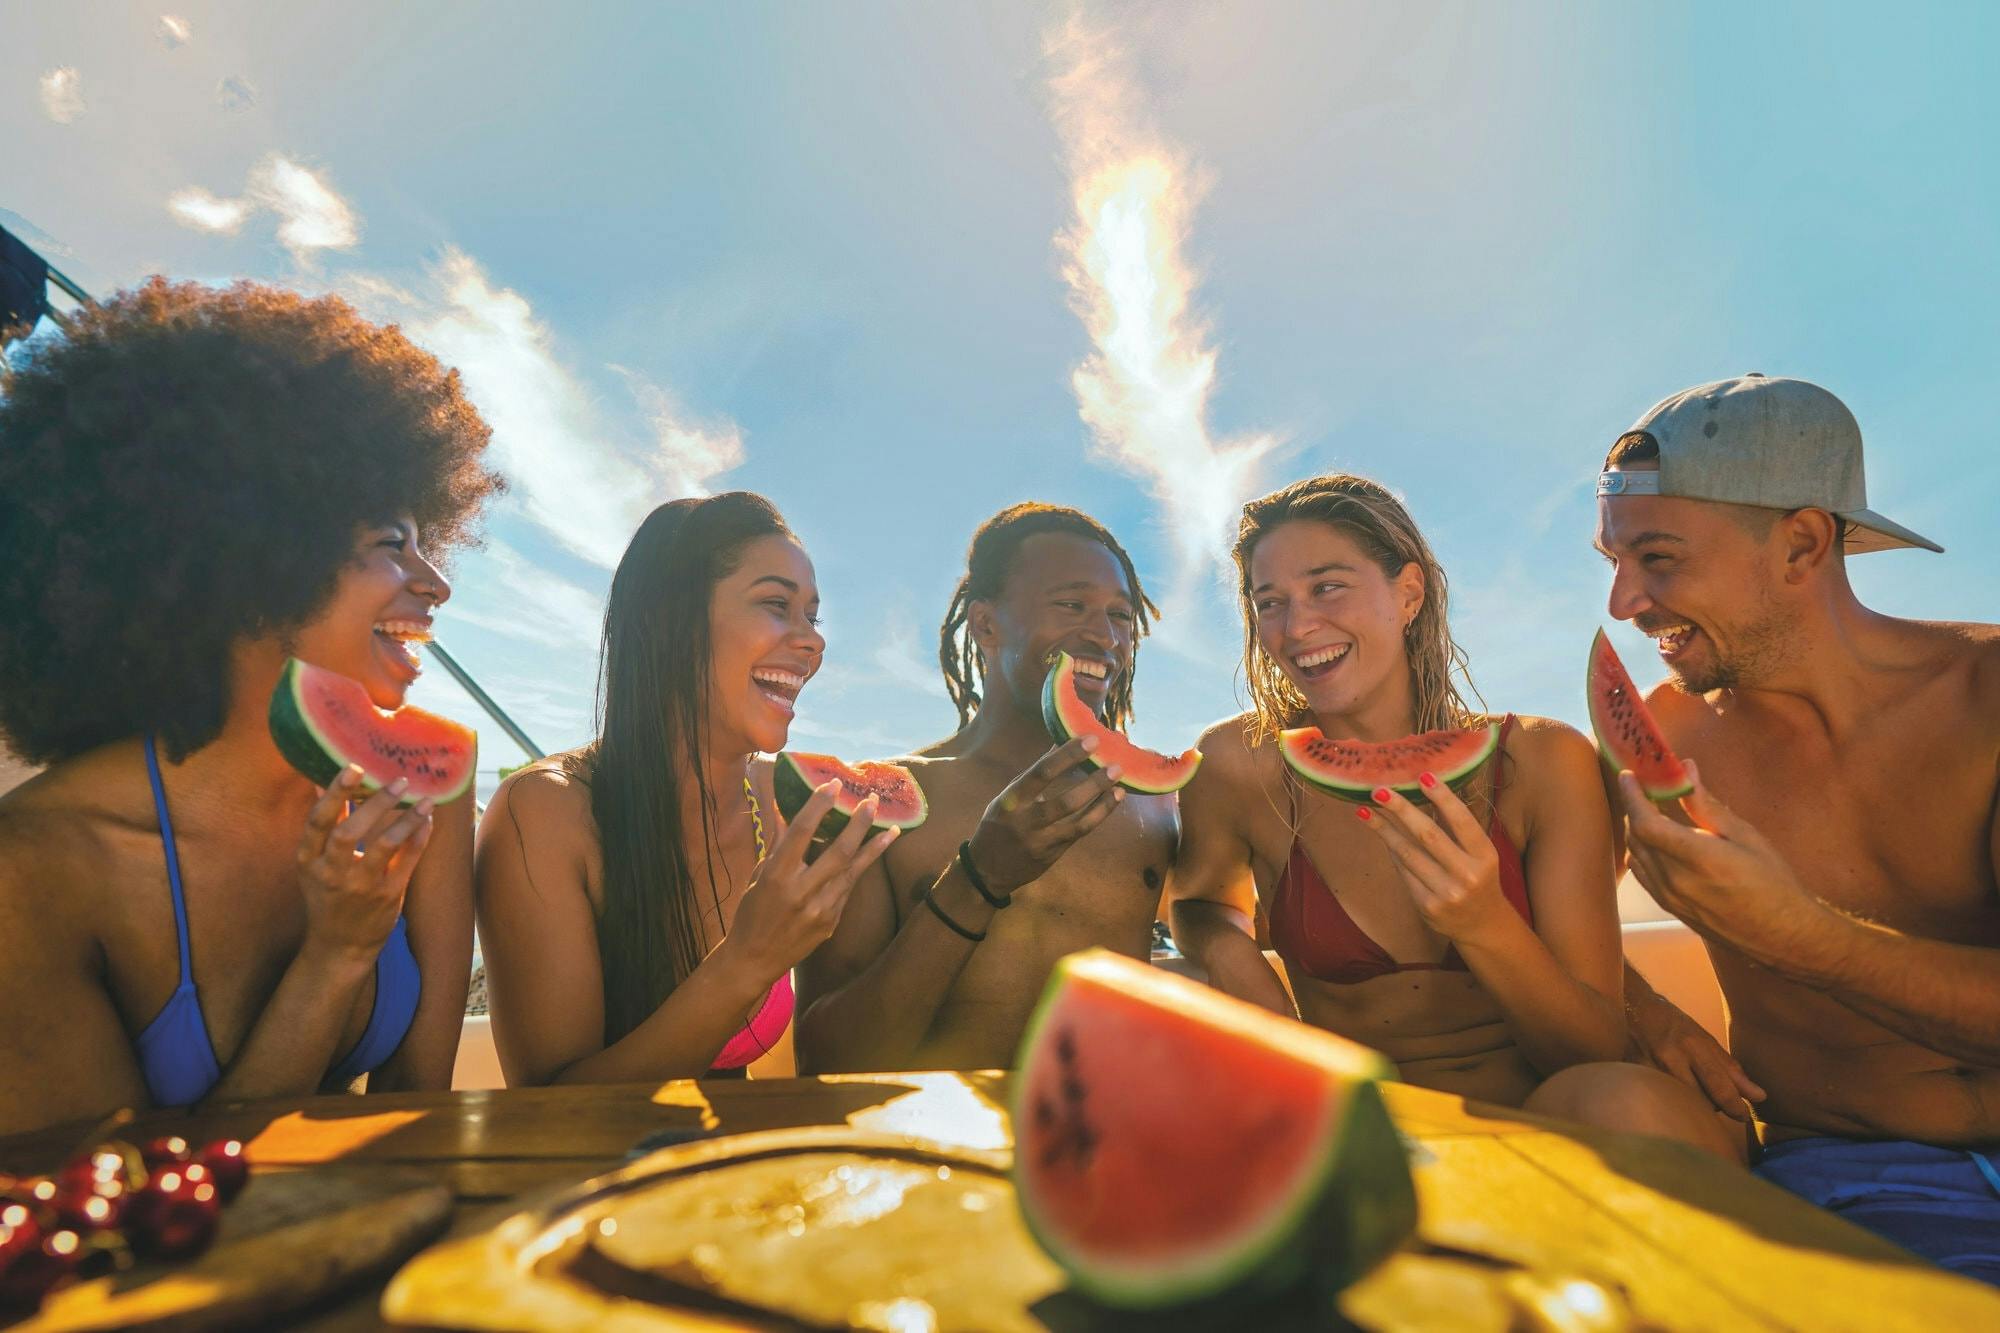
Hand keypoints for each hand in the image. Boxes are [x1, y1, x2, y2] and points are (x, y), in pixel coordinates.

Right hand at [296, 766, 434, 960]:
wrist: (340, 945)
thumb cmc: (327, 896)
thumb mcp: (314, 864)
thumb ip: (321, 826)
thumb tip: (318, 783)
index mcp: (308, 861)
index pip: (317, 822)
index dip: (334, 793)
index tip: (354, 767)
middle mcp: (331, 873)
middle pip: (348, 832)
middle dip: (374, 804)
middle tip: (398, 781)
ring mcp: (359, 887)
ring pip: (382, 847)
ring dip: (405, 820)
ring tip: (424, 799)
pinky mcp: (386, 897)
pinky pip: (406, 863)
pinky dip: (418, 839)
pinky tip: (428, 820)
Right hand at [724, 782, 900, 984]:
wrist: (754, 959)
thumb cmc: (751, 912)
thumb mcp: (758, 876)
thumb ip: (777, 846)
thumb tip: (788, 812)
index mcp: (777, 876)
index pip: (801, 832)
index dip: (818, 805)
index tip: (834, 785)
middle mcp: (801, 892)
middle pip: (839, 851)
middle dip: (859, 823)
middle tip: (873, 801)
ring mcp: (820, 910)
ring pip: (854, 872)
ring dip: (874, 848)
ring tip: (892, 828)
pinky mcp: (831, 923)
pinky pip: (847, 890)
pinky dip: (858, 871)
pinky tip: (871, 855)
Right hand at [966, 737, 1123, 896]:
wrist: (988, 870)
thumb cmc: (999, 825)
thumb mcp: (1009, 798)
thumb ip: (1035, 775)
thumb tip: (1060, 744)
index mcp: (1012, 800)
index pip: (1042, 773)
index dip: (1067, 756)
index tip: (1090, 740)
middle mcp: (1027, 821)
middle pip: (1065, 801)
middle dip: (1093, 782)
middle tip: (1115, 764)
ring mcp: (1042, 841)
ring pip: (1078, 822)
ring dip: (1102, 802)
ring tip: (1120, 784)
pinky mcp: (1054, 854)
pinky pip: (1081, 832)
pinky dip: (1099, 815)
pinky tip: (1113, 800)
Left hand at [1360, 775, 1514, 944]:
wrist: (1482, 925)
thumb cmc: (1478, 878)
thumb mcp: (1480, 853)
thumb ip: (1458, 827)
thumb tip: (1426, 788)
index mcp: (1485, 856)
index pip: (1462, 821)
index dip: (1442, 797)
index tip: (1422, 775)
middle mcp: (1467, 875)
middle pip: (1429, 835)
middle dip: (1401, 810)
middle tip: (1379, 790)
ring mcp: (1446, 893)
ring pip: (1407, 853)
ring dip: (1384, 830)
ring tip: (1365, 810)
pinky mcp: (1426, 906)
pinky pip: (1403, 871)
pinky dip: (1392, 851)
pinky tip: (1382, 835)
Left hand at [1618, 760, 1839, 967]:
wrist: (1783, 935)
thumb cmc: (1772, 882)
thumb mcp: (1745, 836)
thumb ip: (1707, 804)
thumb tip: (1685, 768)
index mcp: (1696, 858)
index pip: (1645, 822)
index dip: (1631, 796)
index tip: (1628, 775)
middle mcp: (1675, 880)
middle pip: (1635, 836)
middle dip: (1634, 808)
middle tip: (1645, 788)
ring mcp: (1669, 898)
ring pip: (1635, 855)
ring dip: (1637, 830)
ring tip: (1652, 811)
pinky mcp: (1670, 909)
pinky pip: (1643, 874)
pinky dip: (1642, 852)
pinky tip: (1657, 842)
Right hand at [1627, 986, 1765, 1120]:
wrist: (1630, 1006)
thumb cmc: (1671, 1023)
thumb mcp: (1704, 1039)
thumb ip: (1730, 1069)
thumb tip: (1759, 1096)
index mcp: (1692, 1045)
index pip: (1718, 1084)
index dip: (1734, 1105)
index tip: (1742, 1116)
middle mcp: (1670, 1056)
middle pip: (1699, 1099)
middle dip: (1711, 1106)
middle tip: (1712, 1102)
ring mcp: (1647, 1066)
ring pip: (1678, 1102)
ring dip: (1690, 1105)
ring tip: (1690, 1095)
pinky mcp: (1631, 1074)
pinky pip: (1658, 1098)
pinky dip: (1668, 1101)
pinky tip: (1669, 1095)